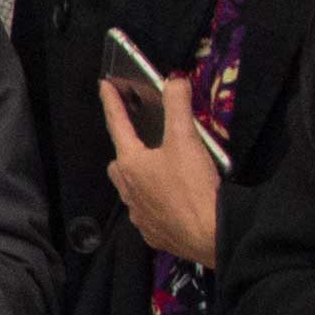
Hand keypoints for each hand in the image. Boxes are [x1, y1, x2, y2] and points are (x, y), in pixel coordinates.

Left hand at [100, 76, 225, 268]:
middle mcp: (128, 190)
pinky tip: (168, 200)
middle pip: (118, 164)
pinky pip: (146, 213)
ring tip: (156, 171)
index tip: (104, 86)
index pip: (117, 125)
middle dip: (125, 150)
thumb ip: (178, 105)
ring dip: (138, 179)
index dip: (112, 102)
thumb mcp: (186, 139)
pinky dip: (153, 203)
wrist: (209, 234)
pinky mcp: (153, 234)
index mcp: (131, 164)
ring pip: (130, 191)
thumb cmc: (192, 185)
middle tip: (139, 140)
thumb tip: (175, 80)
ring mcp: (139, 216)